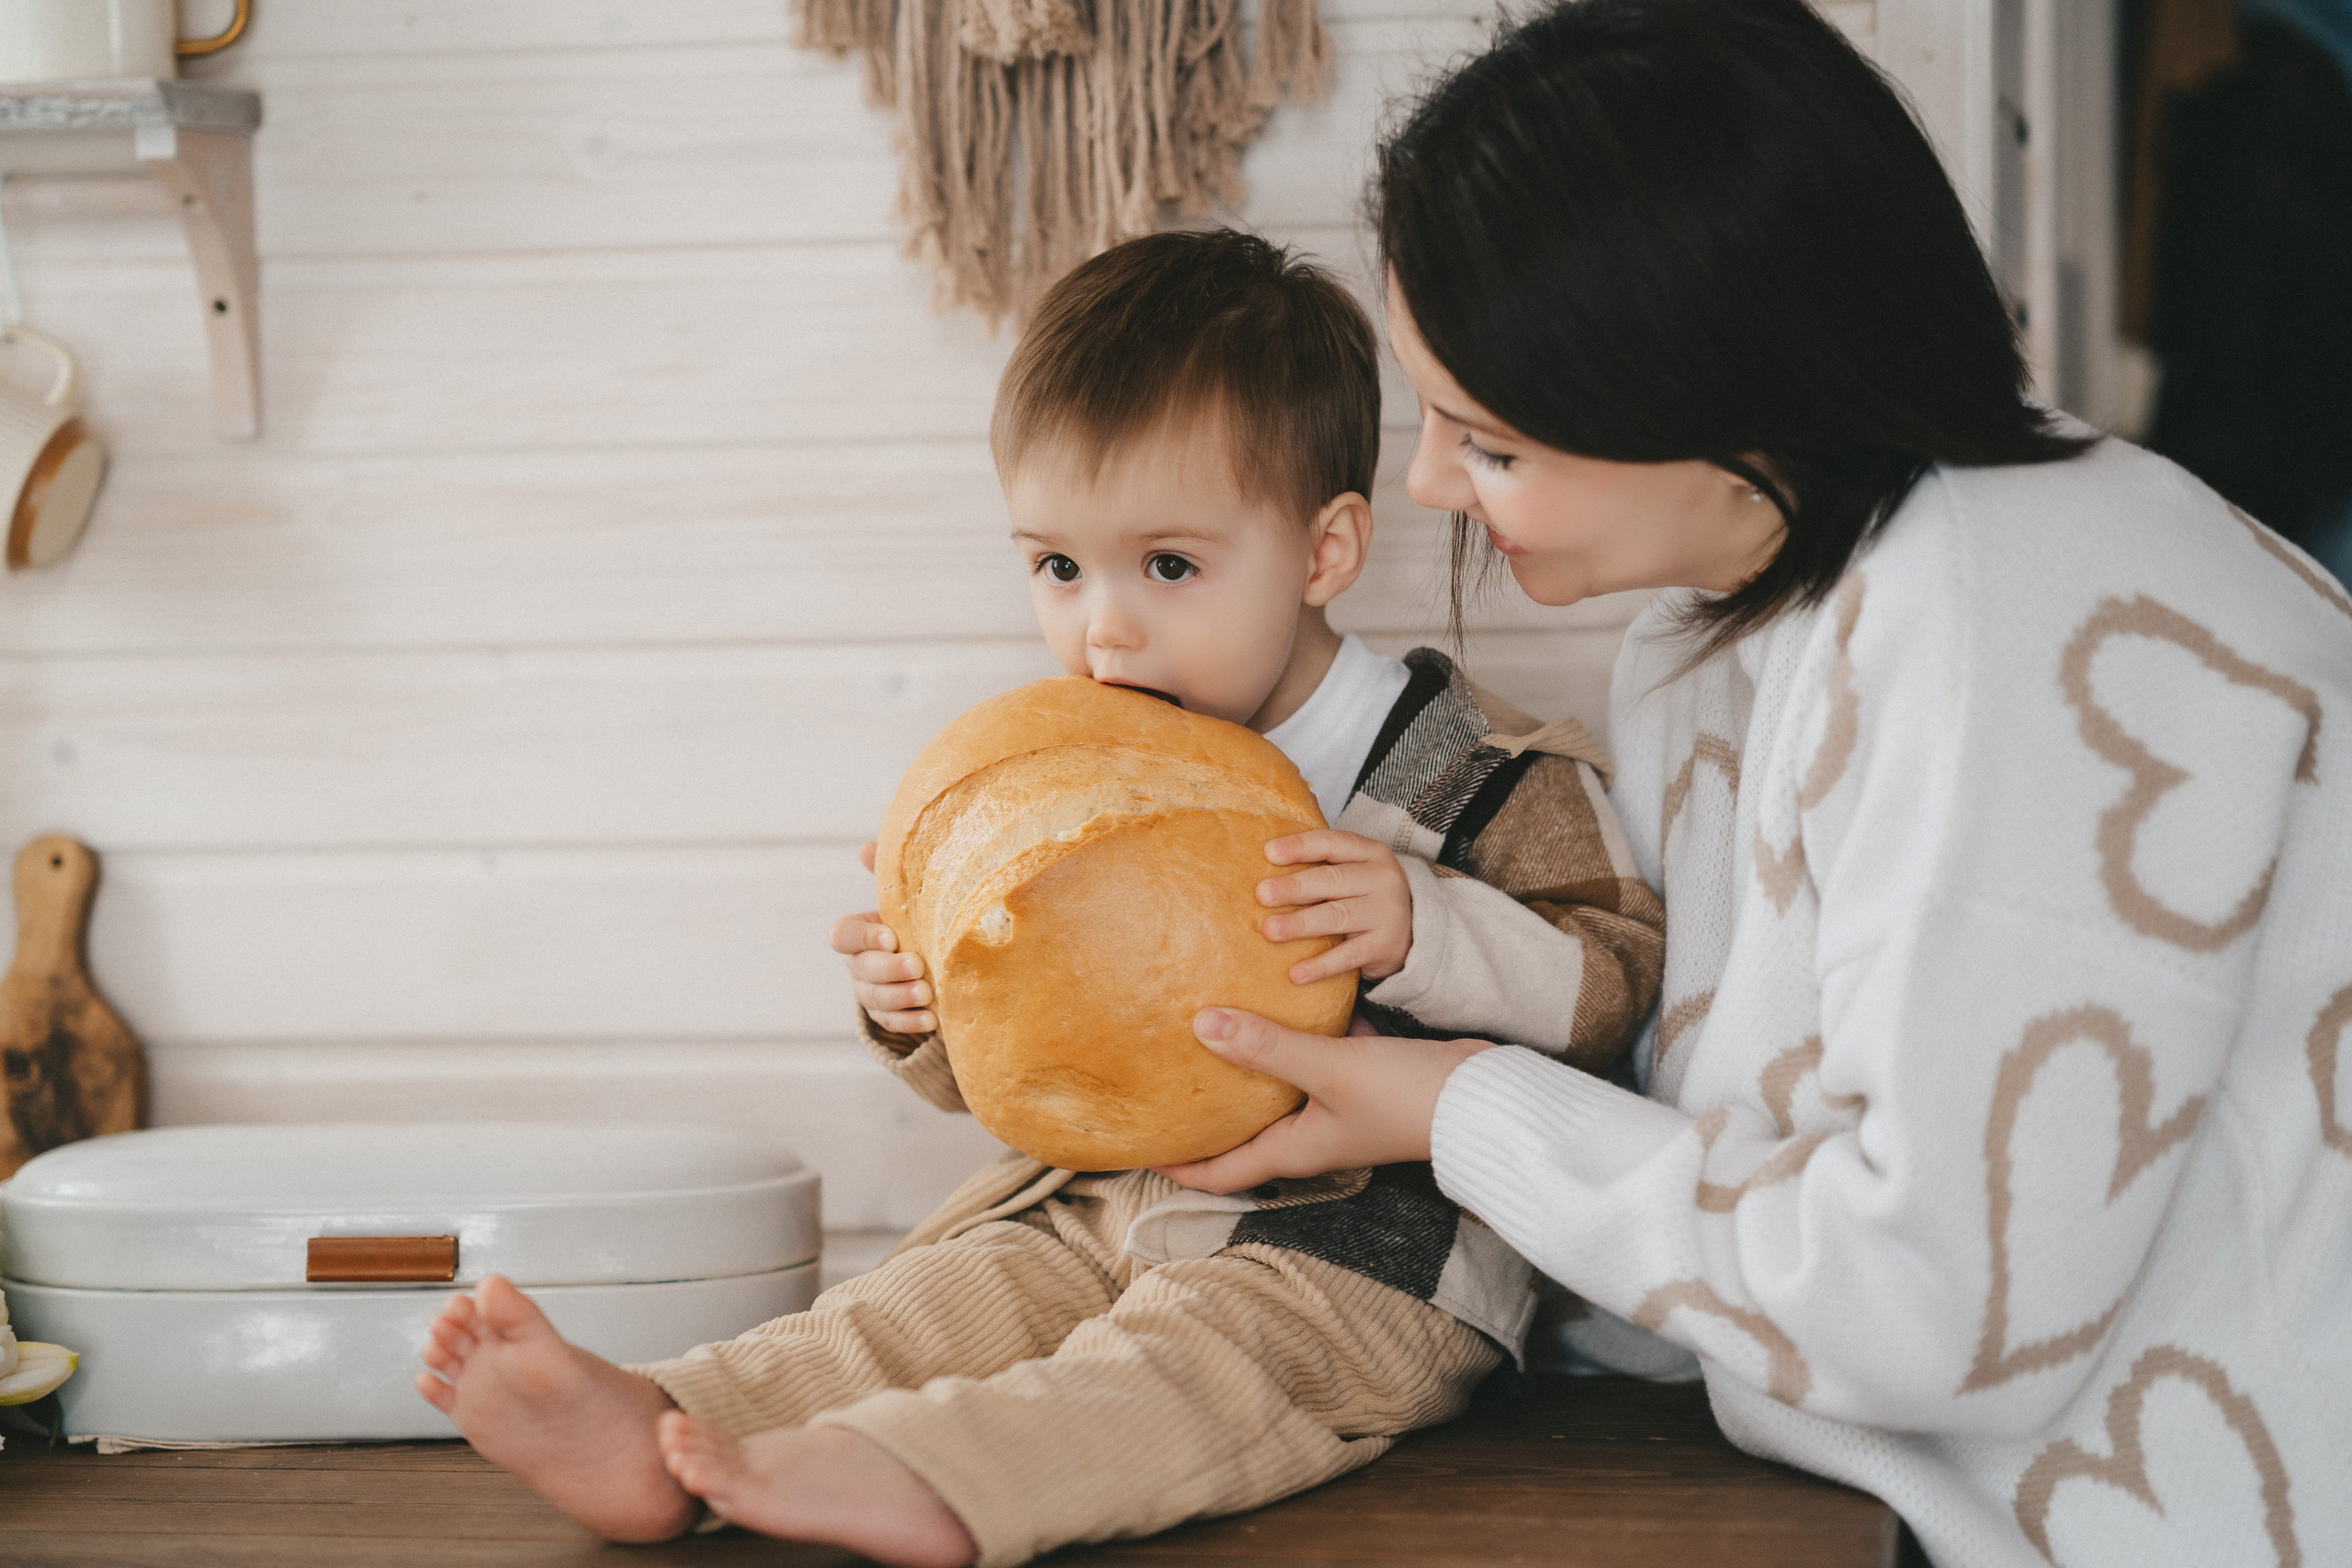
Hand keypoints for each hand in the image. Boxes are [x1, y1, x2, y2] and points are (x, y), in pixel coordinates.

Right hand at [832, 841, 932, 1034]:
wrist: (936, 960)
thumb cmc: (917, 922)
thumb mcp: (907, 899)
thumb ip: (888, 876)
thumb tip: (865, 848)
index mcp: (860, 933)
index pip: (843, 935)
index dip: (864, 937)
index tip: (892, 936)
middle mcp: (859, 964)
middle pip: (861, 969)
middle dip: (888, 969)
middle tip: (917, 966)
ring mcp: (871, 992)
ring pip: (874, 998)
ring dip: (900, 997)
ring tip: (927, 994)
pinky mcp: (888, 1016)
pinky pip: (891, 1023)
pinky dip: (910, 1022)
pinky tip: (931, 1019)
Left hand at [1154, 1008, 1489, 1192]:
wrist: (1482, 1094)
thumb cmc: (1405, 1096)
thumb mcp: (1329, 1068)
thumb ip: (1268, 1047)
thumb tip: (1200, 1026)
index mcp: (1296, 1150)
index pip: (1222, 1174)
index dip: (1177, 1167)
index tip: (1138, 1148)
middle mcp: (1311, 1134)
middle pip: (1243, 1134)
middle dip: (1204, 1116)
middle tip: (1164, 1086)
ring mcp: (1336, 1106)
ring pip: (1277, 1091)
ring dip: (1247, 1069)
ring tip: (1208, 1034)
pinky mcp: (1360, 1078)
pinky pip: (1312, 1058)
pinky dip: (1291, 1037)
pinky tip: (1278, 998)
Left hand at [1258, 829, 1413, 982]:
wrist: (1415, 931)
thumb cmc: (1365, 896)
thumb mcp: (1354, 871)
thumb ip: (1320, 866)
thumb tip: (1262, 871)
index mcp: (1370, 852)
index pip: (1333, 843)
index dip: (1301, 846)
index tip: (1269, 853)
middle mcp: (1382, 879)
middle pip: (1333, 880)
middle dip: (1295, 887)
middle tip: (1262, 894)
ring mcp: (1387, 913)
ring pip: (1338, 916)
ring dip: (1301, 924)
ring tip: (1270, 930)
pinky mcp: (1385, 947)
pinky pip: (1349, 956)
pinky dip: (1321, 965)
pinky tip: (1296, 973)